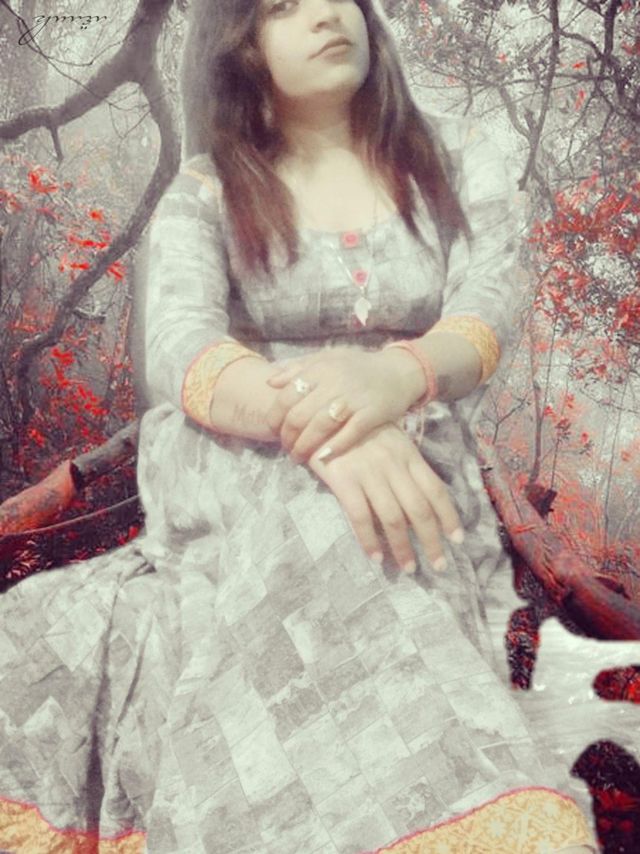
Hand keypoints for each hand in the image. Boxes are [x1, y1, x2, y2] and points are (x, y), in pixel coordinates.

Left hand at [265, 345, 423, 462]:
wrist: (399, 370)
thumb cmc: (358, 367)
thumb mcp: (327, 358)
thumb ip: (298, 368)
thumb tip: (270, 382)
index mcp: (320, 368)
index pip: (286, 396)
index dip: (275, 417)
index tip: (273, 430)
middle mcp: (335, 382)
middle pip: (299, 415)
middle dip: (287, 436)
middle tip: (286, 447)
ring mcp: (354, 399)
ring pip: (319, 427)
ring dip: (305, 446)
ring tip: (298, 456)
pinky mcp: (372, 414)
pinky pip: (349, 434)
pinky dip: (333, 448)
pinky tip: (322, 458)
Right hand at [305, 421, 463, 572]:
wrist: (321, 412)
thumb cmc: (357, 428)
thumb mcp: (389, 440)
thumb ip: (404, 466)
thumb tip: (419, 501)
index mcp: (408, 454)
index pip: (436, 490)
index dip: (449, 517)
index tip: (457, 540)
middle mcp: (394, 465)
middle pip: (420, 510)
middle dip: (432, 541)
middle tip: (439, 566)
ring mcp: (369, 473)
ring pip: (393, 518)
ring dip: (403, 548)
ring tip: (408, 568)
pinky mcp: (344, 480)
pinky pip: (360, 517)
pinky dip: (370, 540)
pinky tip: (376, 557)